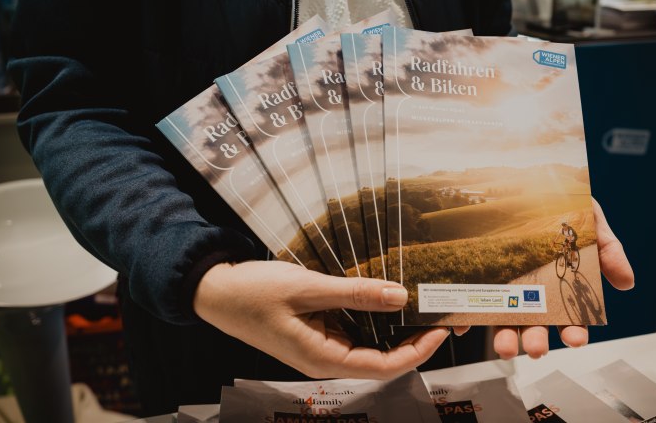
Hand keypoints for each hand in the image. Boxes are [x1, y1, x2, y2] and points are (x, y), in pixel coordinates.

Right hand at [193, 260, 449, 378]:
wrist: (215, 291)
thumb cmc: (254, 292)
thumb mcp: (306, 288)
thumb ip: (354, 293)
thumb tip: (400, 296)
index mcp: (322, 358)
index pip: (382, 367)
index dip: (416, 352)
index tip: (439, 331)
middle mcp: (325, 359)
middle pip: (381, 360)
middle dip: (412, 341)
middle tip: (437, 314)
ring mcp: (321, 347)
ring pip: (369, 345)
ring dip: (395, 330)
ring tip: (420, 306)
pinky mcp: (317, 334)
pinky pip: (353, 331)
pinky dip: (374, 319)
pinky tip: (386, 300)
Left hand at [464, 197, 634, 358]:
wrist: (527, 182)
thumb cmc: (563, 206)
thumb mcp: (592, 223)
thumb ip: (608, 251)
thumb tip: (627, 282)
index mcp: (560, 288)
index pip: (569, 318)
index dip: (574, 331)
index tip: (575, 339)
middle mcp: (530, 293)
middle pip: (534, 325)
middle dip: (536, 340)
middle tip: (536, 349)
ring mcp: (502, 286)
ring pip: (502, 320)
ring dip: (504, 337)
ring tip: (506, 347)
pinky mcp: (477, 276)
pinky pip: (469, 300)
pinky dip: (465, 316)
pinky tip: (464, 325)